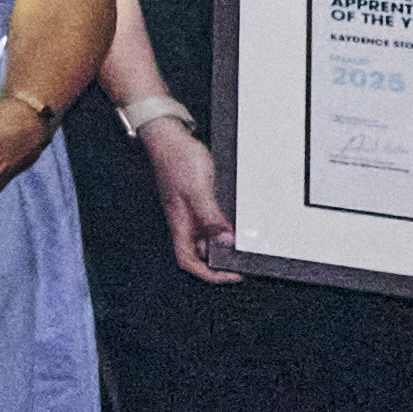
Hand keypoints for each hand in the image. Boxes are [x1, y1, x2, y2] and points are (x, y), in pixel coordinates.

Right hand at [135, 103, 237, 280]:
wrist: (169, 137)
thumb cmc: (177, 160)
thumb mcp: (198, 190)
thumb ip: (211, 217)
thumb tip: (226, 241)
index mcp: (180, 224)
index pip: (190, 261)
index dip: (210, 274)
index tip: (232, 274)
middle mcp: (184, 222)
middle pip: (200, 254)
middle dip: (221, 262)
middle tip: (244, 261)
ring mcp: (190, 211)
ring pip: (207, 238)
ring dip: (224, 244)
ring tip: (243, 243)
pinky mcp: (197, 200)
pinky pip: (211, 221)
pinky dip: (224, 227)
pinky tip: (236, 221)